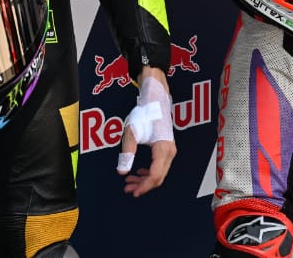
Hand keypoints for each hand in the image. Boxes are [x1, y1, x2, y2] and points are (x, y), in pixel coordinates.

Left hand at [118, 68, 176, 196]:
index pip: (155, 175)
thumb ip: (127, 153)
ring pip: (159, 172)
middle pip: (159, 177)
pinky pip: (160, 166)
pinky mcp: (167, 148)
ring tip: (130, 182)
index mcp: (163, 149)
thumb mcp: (132, 133)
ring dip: (145, 180)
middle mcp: (170, 151)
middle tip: (127, 189)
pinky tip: (138, 172)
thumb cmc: (144, 114)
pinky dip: (149, 172)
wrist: (155, 100)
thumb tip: (122, 172)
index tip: (132, 192)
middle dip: (143, 185)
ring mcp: (170, 150)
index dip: (144, 186)